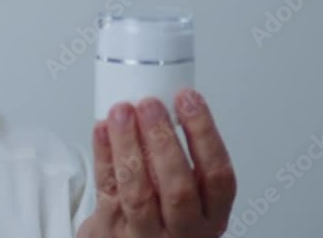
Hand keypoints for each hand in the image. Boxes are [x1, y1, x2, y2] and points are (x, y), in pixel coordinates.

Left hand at [77, 89, 236, 237]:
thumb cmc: (160, 216)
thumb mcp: (188, 197)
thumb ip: (181, 162)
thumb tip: (165, 104)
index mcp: (211, 216)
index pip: (219, 177)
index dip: (205, 134)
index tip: (188, 99)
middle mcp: (183, 230)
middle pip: (178, 189)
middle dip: (164, 141)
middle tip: (151, 104)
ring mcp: (145, 234)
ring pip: (138, 191)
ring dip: (129, 145)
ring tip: (123, 111)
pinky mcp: (110, 230)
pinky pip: (107, 189)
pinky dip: (103, 155)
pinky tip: (103, 129)